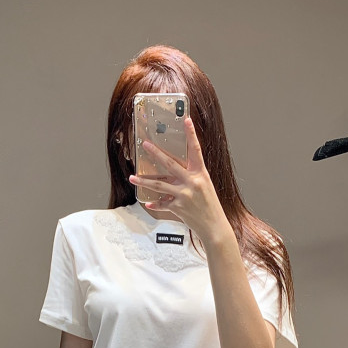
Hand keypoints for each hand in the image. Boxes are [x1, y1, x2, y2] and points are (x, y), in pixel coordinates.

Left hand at [128, 116, 228, 243]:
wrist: (214, 226)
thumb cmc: (210, 206)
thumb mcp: (204, 187)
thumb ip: (189, 178)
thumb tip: (172, 174)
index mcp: (201, 174)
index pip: (196, 150)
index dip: (191, 135)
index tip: (186, 121)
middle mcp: (192, 182)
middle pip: (170, 164)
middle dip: (156, 153)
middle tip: (146, 145)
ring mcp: (184, 195)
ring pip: (159, 185)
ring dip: (144, 180)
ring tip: (133, 177)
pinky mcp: (178, 207)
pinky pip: (163, 203)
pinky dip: (155, 204)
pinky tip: (148, 203)